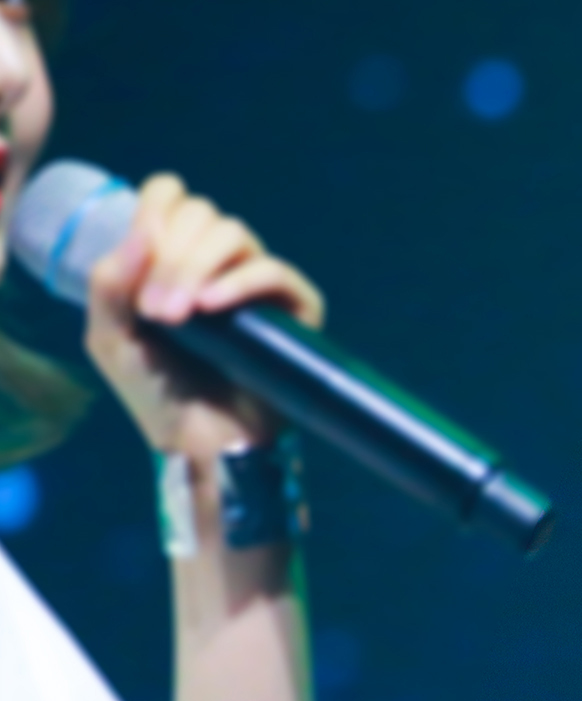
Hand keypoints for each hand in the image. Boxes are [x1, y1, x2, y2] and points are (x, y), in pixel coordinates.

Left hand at [82, 173, 324, 457]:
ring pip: (233, 234)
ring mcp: (257, 282)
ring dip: (196, 267)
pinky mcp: (295, 308)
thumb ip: (109, 285)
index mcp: (173, 256)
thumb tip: (140, 234)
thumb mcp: (111, 338)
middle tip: (156, 310)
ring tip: (178, 316)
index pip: (171, 196)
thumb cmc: (156, 394)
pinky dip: (239, 281)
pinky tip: (212, 308)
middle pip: (201, 213)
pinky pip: (273, 271)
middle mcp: (217, 261)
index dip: (154, 209)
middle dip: (170, 256)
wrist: (202, 445)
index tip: (140, 249)